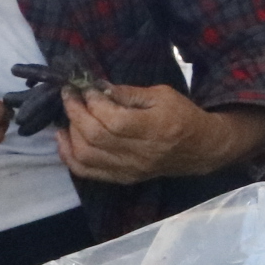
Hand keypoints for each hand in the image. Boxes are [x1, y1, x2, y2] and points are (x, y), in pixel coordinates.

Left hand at [55, 83, 237, 184]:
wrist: (200, 148)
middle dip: (75, 112)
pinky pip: (87, 172)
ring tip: (69, 114)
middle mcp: (138, 153)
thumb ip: (128, 93)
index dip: (92, 102)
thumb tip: (98, 87)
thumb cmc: (183, 116)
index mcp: (152, 129)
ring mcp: (128, 169)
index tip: (84, 87)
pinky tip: (63, 138)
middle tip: (70, 95)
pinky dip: (69, 156)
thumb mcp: (162, 95)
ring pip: (86, 155)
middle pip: (94, 137)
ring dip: (70, 132)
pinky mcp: (122, 178)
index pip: (111, 119)